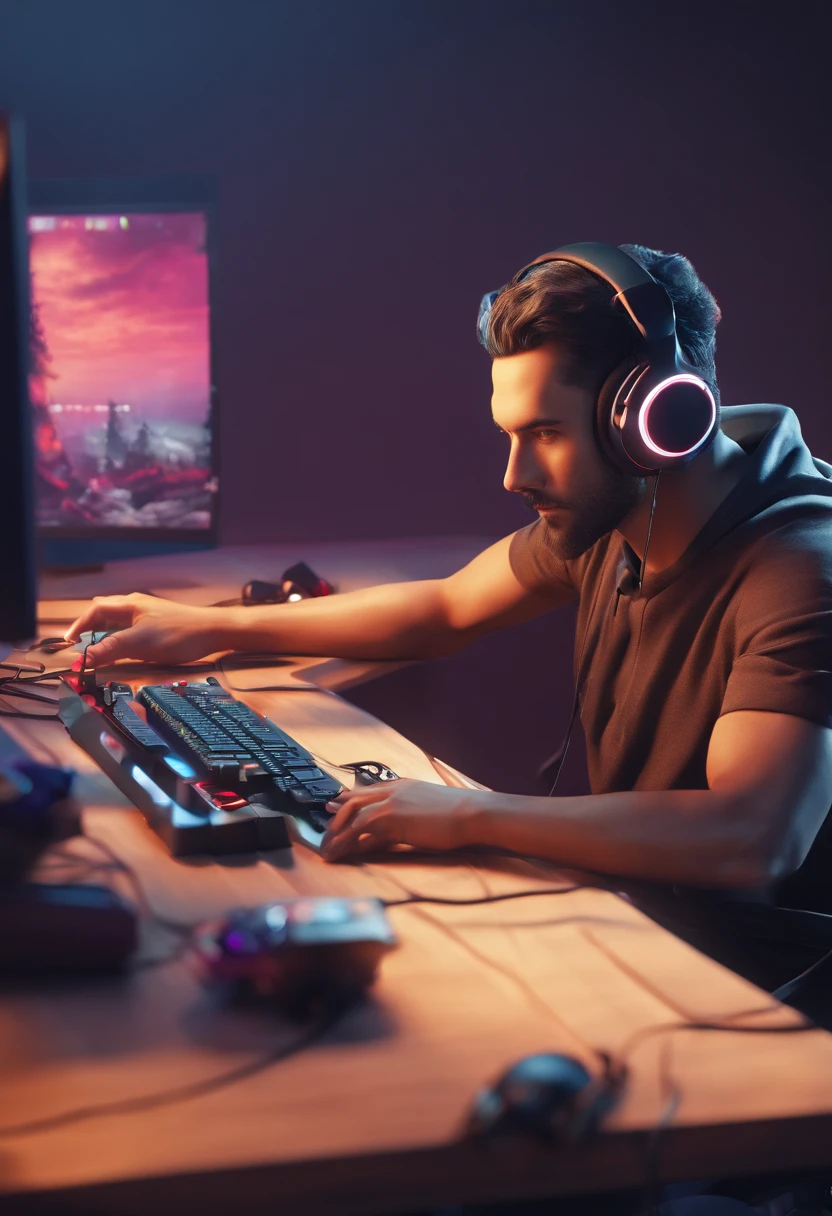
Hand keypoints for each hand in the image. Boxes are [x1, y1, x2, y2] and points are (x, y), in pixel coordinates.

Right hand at [64, 593, 228, 667]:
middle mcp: (136, 607)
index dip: (78, 625)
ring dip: (104, 636)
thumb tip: (82, 659)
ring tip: (96, 651)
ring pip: (118, 623)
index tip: (68, 642)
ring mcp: (148, 616)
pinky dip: (119, 640)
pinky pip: (131, 631)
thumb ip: (109, 649)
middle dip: (89, 629)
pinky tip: (123, 652)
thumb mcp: (139, 643)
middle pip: (104, 613)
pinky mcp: (158, 626)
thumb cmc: (178, 634)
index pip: (95, 610)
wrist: (214, 632)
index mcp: (129, 605)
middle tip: (80, 647)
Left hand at [320, 778, 481, 860]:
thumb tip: (398, 831)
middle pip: (355, 798)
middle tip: (327, 828)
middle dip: (337, 813)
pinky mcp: (389, 815)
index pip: (371, 792)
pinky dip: (343, 841)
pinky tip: (337, 853)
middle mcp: (394, 790)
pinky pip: (357, 828)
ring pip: (351, 812)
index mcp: (405, 786)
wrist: (472, 813)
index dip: (352, 801)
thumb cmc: (462, 816)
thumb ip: (412, 818)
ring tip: (327, 849)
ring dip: (336, 832)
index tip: (339, 807)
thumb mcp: (431, 813)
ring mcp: (390, 801)